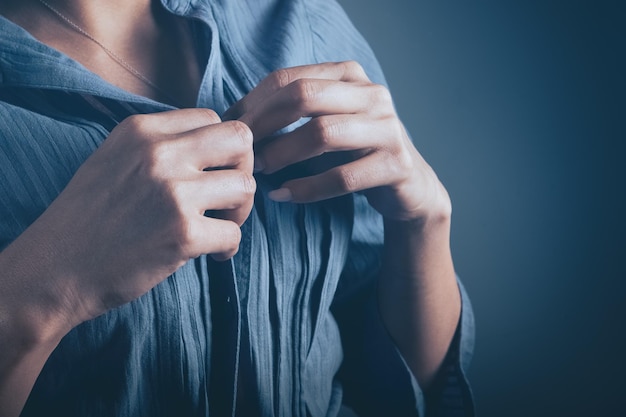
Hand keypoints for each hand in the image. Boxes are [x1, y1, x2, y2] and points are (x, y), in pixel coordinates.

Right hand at [25, 108, 254, 324]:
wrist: (56, 269)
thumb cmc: (89, 218)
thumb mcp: (115, 159)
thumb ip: (160, 145)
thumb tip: (212, 147)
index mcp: (143, 130)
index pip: (213, 118)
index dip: (223, 148)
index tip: (214, 174)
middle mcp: (159, 154)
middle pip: (240, 140)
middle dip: (244, 169)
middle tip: (229, 198)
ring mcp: (173, 193)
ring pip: (246, 186)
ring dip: (240, 211)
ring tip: (219, 227)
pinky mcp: (182, 233)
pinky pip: (234, 234)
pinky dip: (228, 247)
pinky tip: (211, 255)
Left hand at [224, 61, 449, 221]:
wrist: (410, 186)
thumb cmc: (354, 152)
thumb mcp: (325, 122)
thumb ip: (289, 113)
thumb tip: (230, 118)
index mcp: (349, 75)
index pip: (289, 78)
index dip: (253, 104)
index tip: (230, 130)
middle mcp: (372, 94)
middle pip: (304, 96)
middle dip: (264, 123)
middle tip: (242, 150)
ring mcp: (387, 127)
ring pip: (323, 133)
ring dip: (283, 153)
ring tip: (260, 171)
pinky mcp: (396, 164)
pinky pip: (342, 177)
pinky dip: (307, 188)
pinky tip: (283, 195)